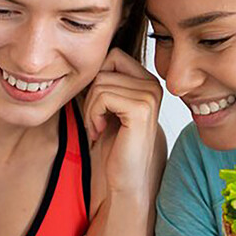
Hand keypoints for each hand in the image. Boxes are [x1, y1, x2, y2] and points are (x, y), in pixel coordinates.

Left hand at [83, 47, 162, 195]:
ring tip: (98, 128)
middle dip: (91, 94)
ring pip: (100, 81)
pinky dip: (93, 114)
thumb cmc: (113, 145)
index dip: (96, 79)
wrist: (124, 179)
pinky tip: (100, 132)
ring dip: (90, 108)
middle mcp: (153, 85)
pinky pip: (102, 95)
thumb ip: (104, 81)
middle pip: (105, 66)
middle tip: (95, 120)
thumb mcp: (107, 107)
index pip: (112, 56)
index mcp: (147, 81)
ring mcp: (150, 95)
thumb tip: (82, 59)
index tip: (98, 108)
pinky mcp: (141, 108)